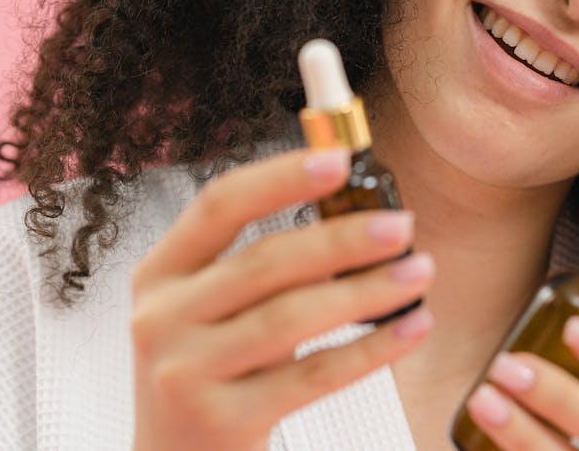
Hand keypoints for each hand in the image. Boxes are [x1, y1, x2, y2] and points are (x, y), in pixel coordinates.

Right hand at [129, 147, 433, 450]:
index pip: (219, 204)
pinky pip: (312, 376)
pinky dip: (370, 349)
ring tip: (418, 273)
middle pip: (265, 262)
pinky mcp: (220, 420)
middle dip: (342, 239)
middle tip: (402, 226)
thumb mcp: (211, 311)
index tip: (340, 159)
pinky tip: (410, 328)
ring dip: (366, 291)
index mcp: (160, 274)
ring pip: (291, 317)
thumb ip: (263, 267)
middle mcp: (161, 318)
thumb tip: (359, 216)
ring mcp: (185, 372)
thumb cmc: (209, 374)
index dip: (281, 176)